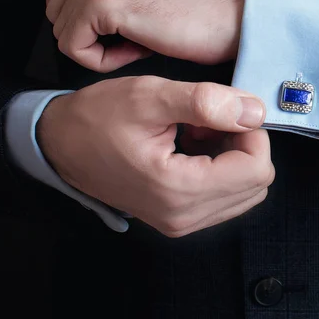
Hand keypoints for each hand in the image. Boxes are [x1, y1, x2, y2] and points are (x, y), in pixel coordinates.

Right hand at [37, 76, 272, 236]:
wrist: (60, 145)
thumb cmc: (98, 118)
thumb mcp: (150, 97)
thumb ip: (207, 102)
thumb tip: (255, 112)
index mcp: (179, 190)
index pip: (257, 169)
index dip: (251, 132)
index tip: (226, 110)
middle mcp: (184, 216)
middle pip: (256, 182)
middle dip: (243, 143)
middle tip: (209, 119)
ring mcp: (181, 222)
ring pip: (245, 190)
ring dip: (232, 155)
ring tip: (197, 129)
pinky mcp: (178, 218)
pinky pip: (225, 196)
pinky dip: (220, 167)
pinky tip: (193, 143)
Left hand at [43, 0, 245, 71]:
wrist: (237, 16)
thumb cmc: (203, 8)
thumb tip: (80, 9)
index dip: (87, 17)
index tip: (127, 27)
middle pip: (56, 6)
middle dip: (89, 33)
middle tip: (133, 39)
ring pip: (62, 27)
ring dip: (97, 47)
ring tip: (138, 45)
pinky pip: (73, 45)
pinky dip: (100, 60)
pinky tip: (137, 52)